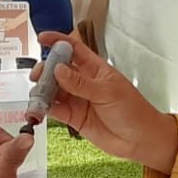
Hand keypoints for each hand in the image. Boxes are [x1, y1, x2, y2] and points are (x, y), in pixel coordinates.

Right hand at [32, 33, 177, 171]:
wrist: (140, 140)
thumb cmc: (133, 110)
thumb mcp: (107, 92)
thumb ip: (81, 83)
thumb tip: (58, 70)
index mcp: (94, 69)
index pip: (73, 49)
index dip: (57, 41)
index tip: (42, 38)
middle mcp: (83, 82)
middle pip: (57, 69)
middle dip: (45, 70)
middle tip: (38, 76)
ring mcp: (77, 99)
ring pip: (53, 90)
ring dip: (42, 90)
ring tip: (37, 95)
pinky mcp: (73, 117)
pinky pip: (54, 109)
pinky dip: (44, 108)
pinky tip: (39, 109)